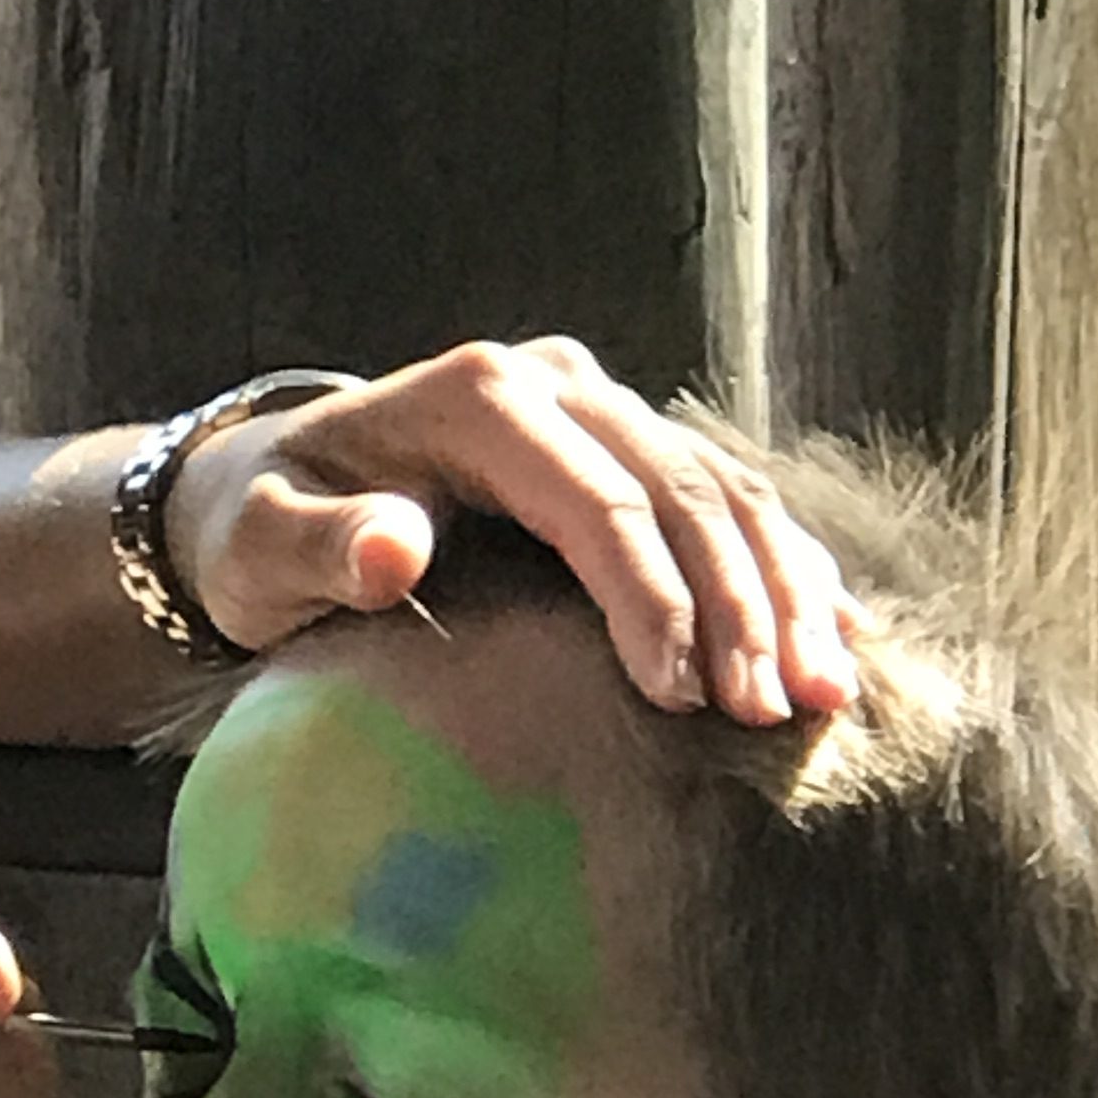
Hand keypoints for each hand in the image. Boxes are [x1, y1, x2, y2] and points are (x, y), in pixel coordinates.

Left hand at [162, 339, 853, 725]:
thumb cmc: (260, 527)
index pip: (596, 499)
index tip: (678, 700)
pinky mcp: (626, 444)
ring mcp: (599, 407)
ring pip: (724, 490)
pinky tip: (838, 637)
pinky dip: (785, 567)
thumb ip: (319, 548)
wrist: (270, 486)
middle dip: (740, 605)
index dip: (650, 597)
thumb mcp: (260, 543)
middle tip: (775, 715)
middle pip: (680, 490)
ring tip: (824, 695)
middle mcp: (554, 383)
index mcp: (477, 397)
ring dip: (784, 590)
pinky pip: (728, 499)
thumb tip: (393, 549)